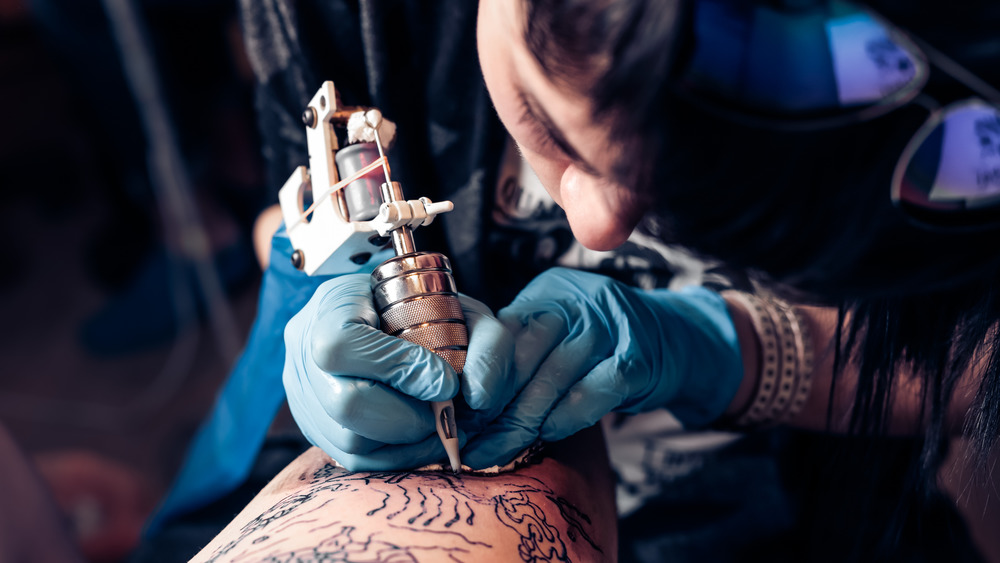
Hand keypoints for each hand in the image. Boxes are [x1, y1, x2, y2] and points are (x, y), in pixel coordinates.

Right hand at [283, 274, 515, 470]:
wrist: (380, 311)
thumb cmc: (419, 303)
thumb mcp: (457, 305)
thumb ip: (479, 342)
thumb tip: (463, 394)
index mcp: (327, 310)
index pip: (343, 347)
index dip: (398, 369)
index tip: (445, 380)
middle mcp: (303, 358)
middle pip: (346, 406)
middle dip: (409, 416)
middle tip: (445, 411)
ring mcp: (304, 399)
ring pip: (351, 442)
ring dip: (408, 440)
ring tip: (439, 424)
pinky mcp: (316, 430)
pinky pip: (354, 459)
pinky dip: (398, 454)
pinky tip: (424, 437)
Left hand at [462, 268, 743, 468]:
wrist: (679, 341)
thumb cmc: (602, 347)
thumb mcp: (559, 334)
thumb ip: (518, 357)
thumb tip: (464, 405)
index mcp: (548, 292)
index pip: (503, 329)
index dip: (480, 370)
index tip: (461, 406)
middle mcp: (578, 301)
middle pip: (524, 356)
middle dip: (493, 406)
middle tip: (470, 441)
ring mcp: (611, 326)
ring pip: (553, 378)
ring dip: (521, 422)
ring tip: (496, 450)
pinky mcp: (639, 359)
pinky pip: (592, 393)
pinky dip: (564, 418)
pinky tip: (546, 435)